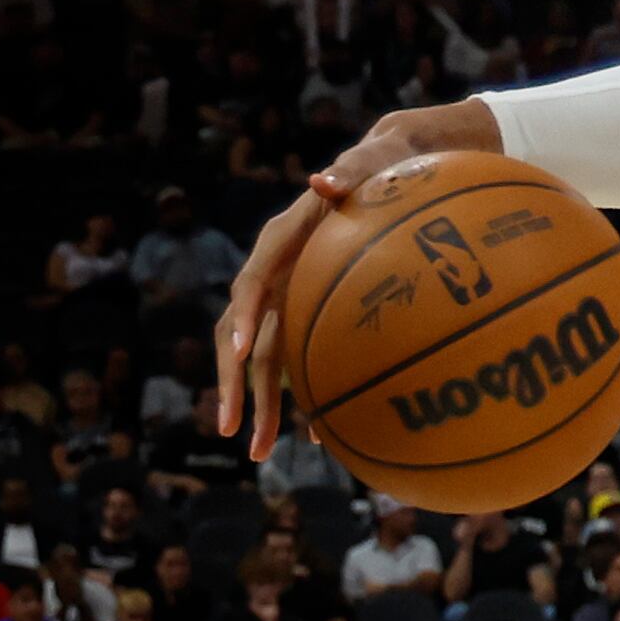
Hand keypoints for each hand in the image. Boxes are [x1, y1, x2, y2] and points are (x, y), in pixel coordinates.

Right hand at [215, 118, 424, 451]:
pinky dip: (304, 397)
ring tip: (258, 454)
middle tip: (231, 429)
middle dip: (233, 383)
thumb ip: (348, 175)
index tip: (238, 352)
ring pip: (262, 358)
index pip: (251, 282)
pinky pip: (296, 362)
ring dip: (259, 406)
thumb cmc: (380, 169)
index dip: (241, 317)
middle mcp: (274, 275)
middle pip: (240, 335)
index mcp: (280, 241)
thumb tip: (322, 179)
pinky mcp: (307, 315)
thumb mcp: (369, 166)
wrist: (388, 172)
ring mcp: (287, 299)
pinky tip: (319, 438)